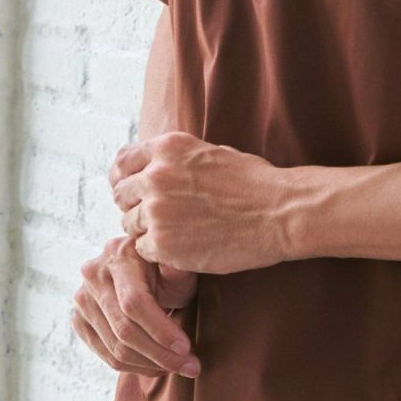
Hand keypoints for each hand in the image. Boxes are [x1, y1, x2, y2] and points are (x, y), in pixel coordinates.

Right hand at [71, 235, 200, 378]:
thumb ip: (178, 269)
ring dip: (151, 365)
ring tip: (179, 366)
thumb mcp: (176, 264)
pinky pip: (107, 355)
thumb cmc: (164, 266)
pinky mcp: (79, 321)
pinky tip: (158, 365)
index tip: (186, 348)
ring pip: (115, 349)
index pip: (134, 302)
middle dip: (161, 354)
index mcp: (119, 255)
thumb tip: (183, 267)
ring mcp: (82, 300)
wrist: (138, 267)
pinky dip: (135, 366)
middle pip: (124, 330)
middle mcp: (93, 275)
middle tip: (191, 367)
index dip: (161, 329)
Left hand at [109, 130, 292, 274]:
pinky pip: (143, 249)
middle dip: (135, 206)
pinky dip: (158, 252)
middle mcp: (156, 175)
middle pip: (121, 195)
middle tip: (159, 218)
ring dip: (147, 231)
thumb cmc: (255, 183)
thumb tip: (157, 165)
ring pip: (129, 224)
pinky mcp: (162, 242)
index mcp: (168, 147)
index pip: (123, 161)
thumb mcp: (212, 153)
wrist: (279, 212)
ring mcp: (156, 210)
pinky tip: (182, 249)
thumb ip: (178, 160)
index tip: (133, 192)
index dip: (125, 179)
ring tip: (177, 234)